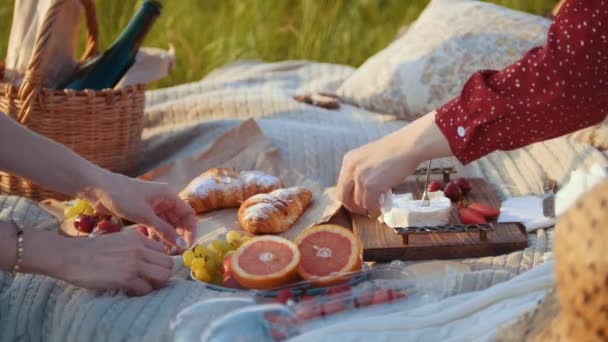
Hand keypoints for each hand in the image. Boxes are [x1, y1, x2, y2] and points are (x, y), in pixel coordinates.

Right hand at [59, 229, 173, 295]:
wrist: (70, 256)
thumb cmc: (92, 250)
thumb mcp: (119, 240)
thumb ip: (136, 246)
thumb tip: (151, 259)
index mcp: (138, 237)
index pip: (164, 251)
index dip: (160, 263)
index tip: (152, 270)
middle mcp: (139, 248)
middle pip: (169, 264)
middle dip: (163, 275)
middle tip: (151, 281)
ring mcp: (134, 262)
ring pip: (163, 276)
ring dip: (155, 284)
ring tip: (143, 286)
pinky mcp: (126, 277)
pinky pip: (146, 289)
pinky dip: (140, 292)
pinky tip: (129, 290)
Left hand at [82, 172, 196, 246]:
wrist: (98, 188)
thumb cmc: (123, 197)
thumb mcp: (145, 215)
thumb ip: (164, 230)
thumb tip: (180, 244)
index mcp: (169, 195)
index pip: (188, 214)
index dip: (190, 230)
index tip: (187, 245)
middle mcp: (164, 200)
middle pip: (178, 220)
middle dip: (178, 235)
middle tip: (175, 251)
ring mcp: (153, 206)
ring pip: (167, 223)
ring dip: (167, 236)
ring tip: (164, 250)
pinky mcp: (143, 211)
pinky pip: (155, 224)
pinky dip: (156, 233)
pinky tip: (153, 244)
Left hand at [337, 112, 452, 215]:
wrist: (408, 146)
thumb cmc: (395, 151)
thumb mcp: (370, 159)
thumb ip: (362, 172)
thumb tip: (362, 191)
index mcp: (348, 160)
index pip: (341, 185)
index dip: (349, 197)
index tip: (358, 202)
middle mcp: (350, 168)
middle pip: (343, 197)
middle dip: (353, 207)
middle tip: (364, 210)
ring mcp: (359, 177)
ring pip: (358, 202)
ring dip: (367, 207)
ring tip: (377, 207)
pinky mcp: (370, 186)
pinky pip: (369, 204)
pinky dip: (375, 209)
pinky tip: (382, 207)